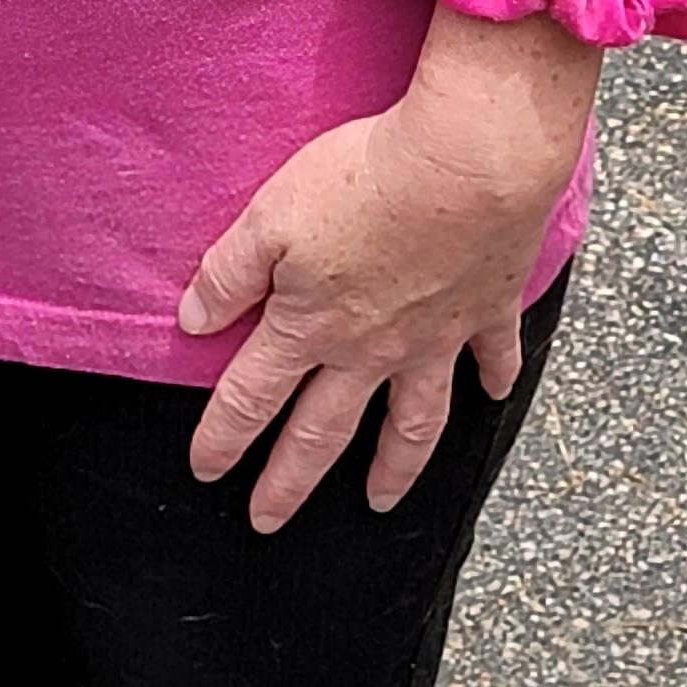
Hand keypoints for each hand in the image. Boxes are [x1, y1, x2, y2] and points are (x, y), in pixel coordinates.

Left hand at [176, 31, 588, 531]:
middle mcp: (373, 348)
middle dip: (290, 480)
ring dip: (393, 465)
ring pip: (412, 421)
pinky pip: (492, 357)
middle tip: (269, 519)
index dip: (224, 436)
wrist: (462, 167)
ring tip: (380, 499)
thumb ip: (228, 274)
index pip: (254, 395)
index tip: (206, 470)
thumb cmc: (359, 184)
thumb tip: (192, 321)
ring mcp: (434, 337)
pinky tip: (493, 395)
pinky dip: (495, 380)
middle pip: (324, 430)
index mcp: (312, 326)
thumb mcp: (269, 219)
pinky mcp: (487, 308)